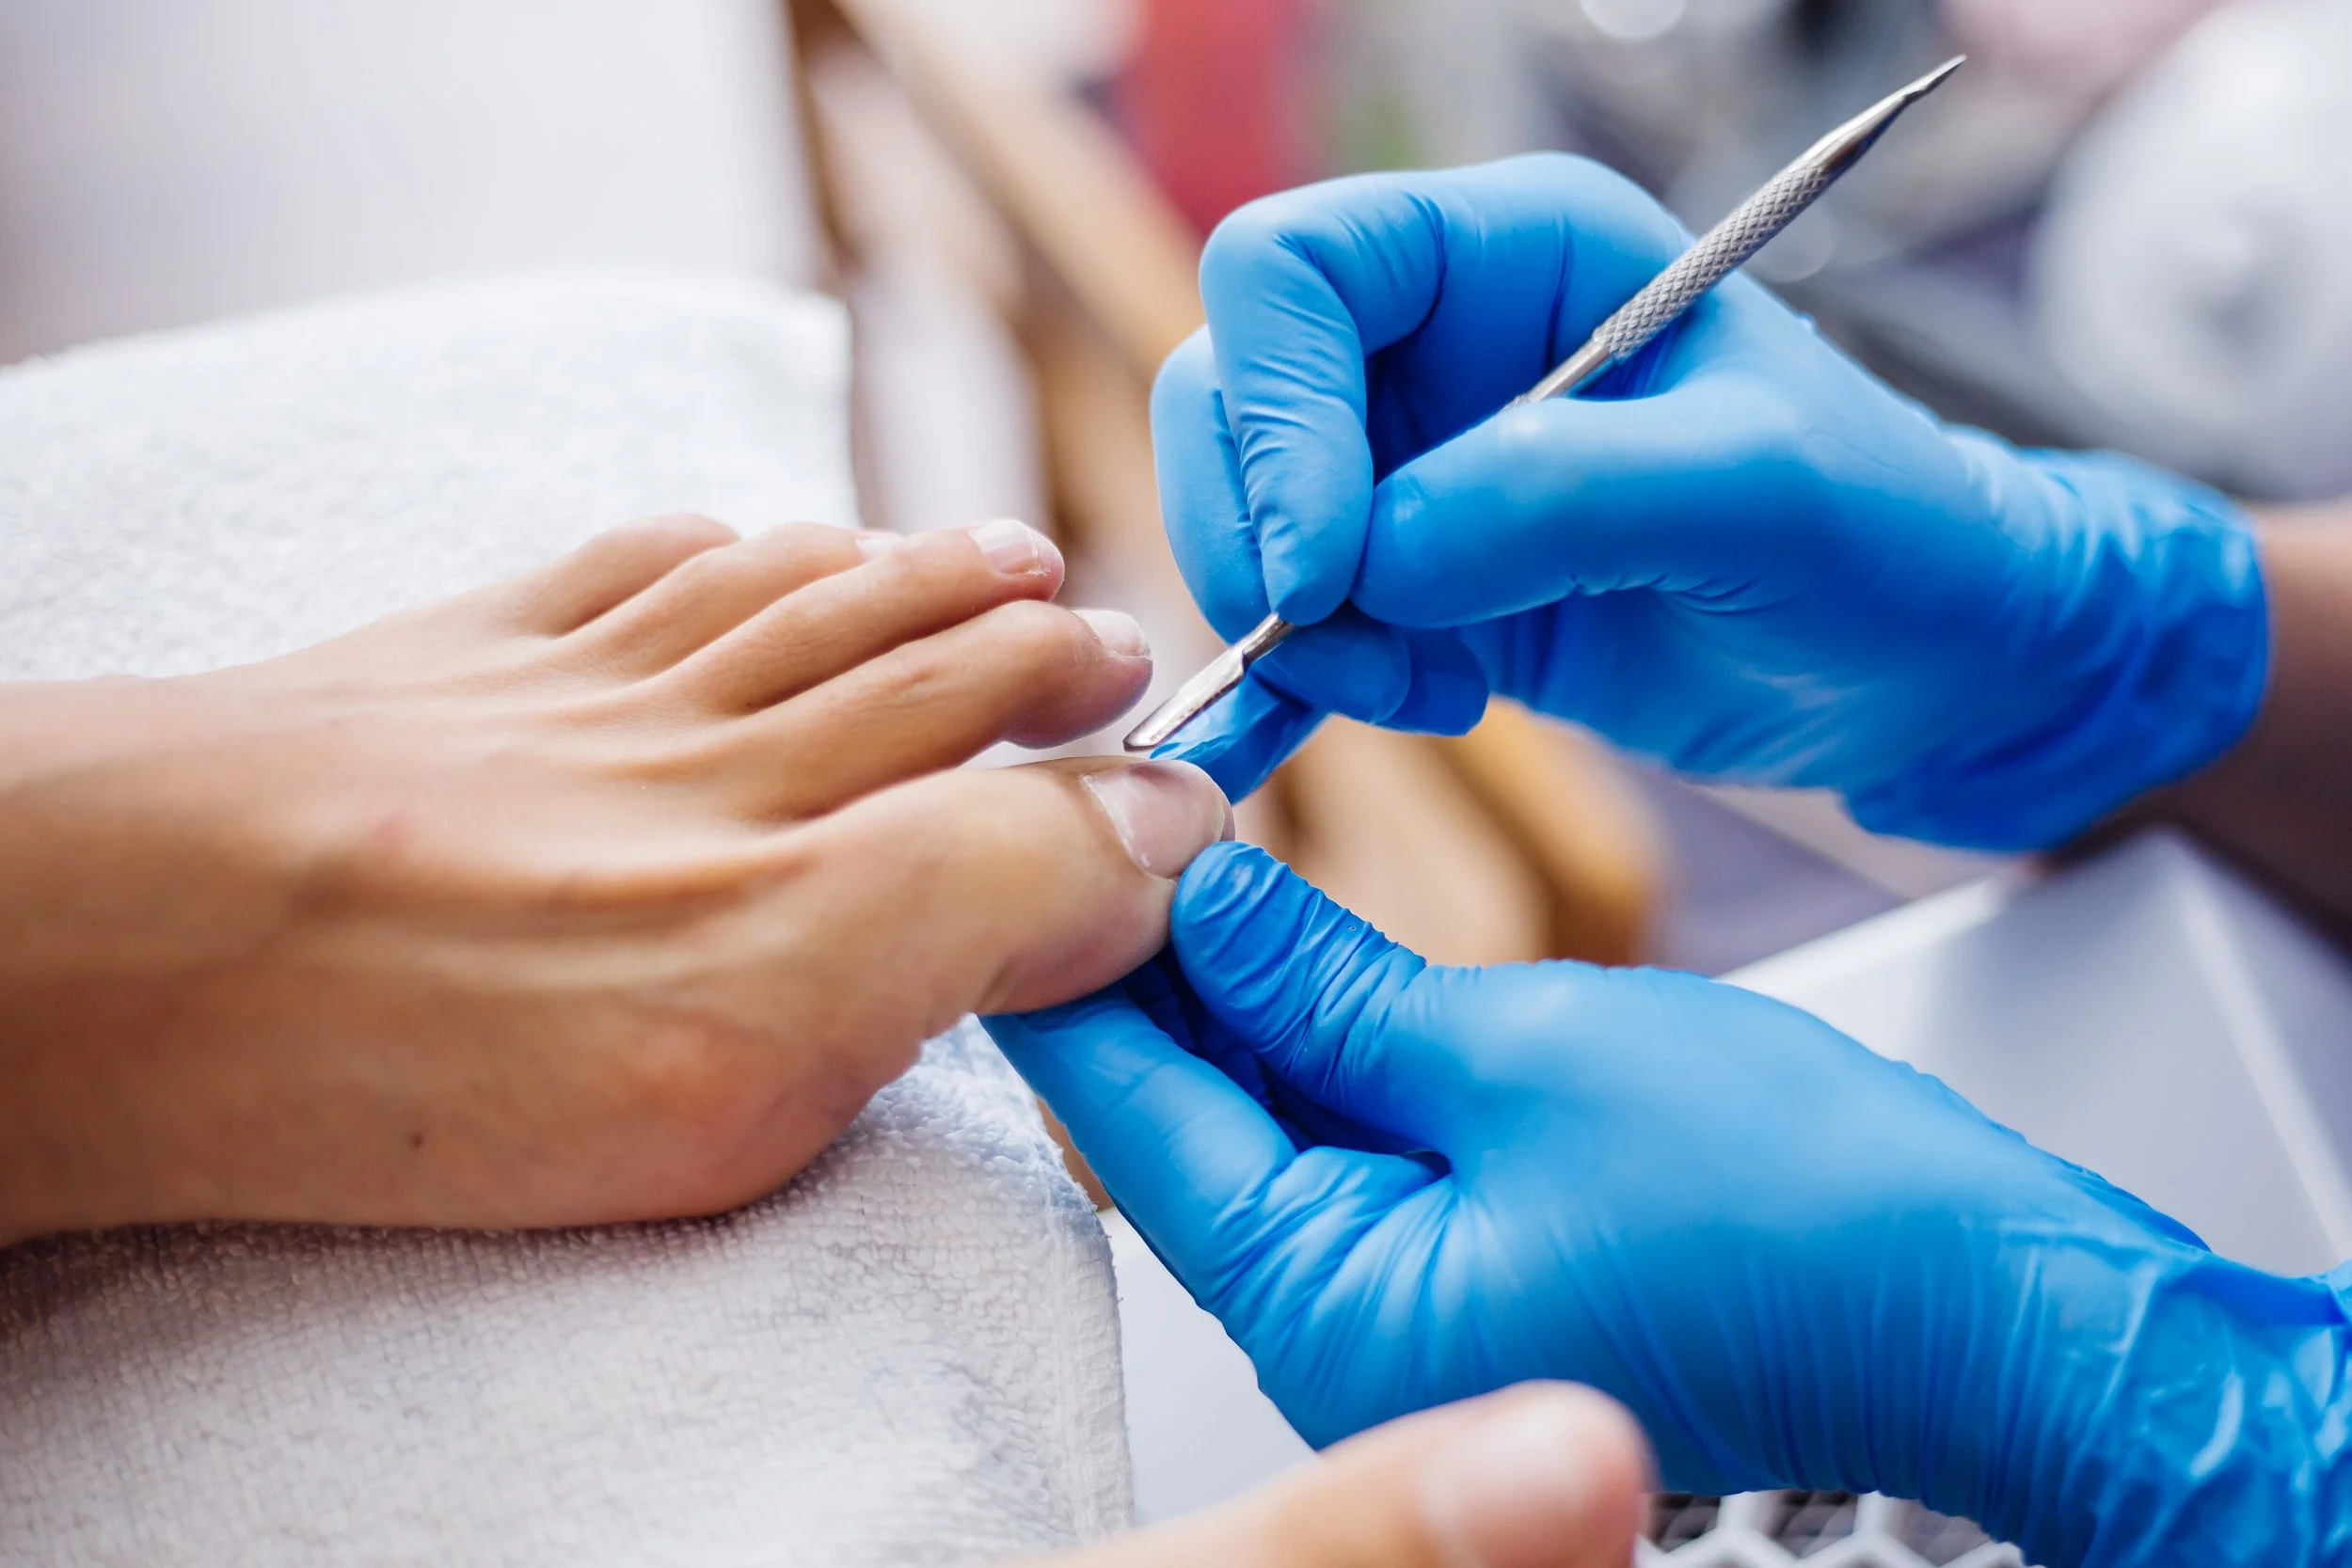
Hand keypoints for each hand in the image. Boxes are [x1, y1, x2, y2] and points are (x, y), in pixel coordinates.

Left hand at [0, 516, 1229, 1243]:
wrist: (117, 949)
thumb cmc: (417, 1059)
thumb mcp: (748, 1068)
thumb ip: (963, 935)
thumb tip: (1134, 847)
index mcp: (797, 879)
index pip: (1024, 798)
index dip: (1129, 787)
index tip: (1191, 792)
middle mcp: (712, 757)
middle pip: (924, 661)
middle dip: (1046, 647)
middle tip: (1118, 650)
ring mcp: (587, 692)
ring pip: (804, 593)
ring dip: (925, 571)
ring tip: (1007, 559)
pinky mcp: (468, 658)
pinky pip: (635, 566)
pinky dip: (732, 546)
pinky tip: (763, 545)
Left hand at [992, 844, 2351, 1567]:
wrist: (1989, 1307)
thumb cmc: (1803, 1210)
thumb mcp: (1526, 1048)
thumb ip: (1327, 984)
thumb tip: (1196, 897)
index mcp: (1331, 1312)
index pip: (1129, 1114)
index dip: (1066, 958)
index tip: (1020, 831)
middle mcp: (1342, 1340)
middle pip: (1178, 1123)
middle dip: (1141, 964)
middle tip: (1110, 807)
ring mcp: (1405, 1316)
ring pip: (1255, 1127)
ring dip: (1225, 993)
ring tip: (1184, 839)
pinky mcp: (1467, 1275)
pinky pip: (1341, 1149)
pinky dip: (1310, 1041)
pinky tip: (1287, 935)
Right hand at [1152, 155, 2267, 847]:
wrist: (1923, 668)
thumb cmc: (1883, 538)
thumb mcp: (1760, 492)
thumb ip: (1564, 495)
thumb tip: (1374, 561)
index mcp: (1513, 250)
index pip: (1293, 269)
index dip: (1274, 407)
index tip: (1326, 560)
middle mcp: (1437, 344)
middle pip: (1226, 392)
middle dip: (1258, 534)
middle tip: (1357, 647)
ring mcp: (1413, 471)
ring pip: (1240, 519)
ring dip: (1292, 631)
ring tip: (1429, 696)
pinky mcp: (1414, 589)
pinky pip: (1286, 627)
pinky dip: (1274, 693)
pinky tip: (1318, 740)